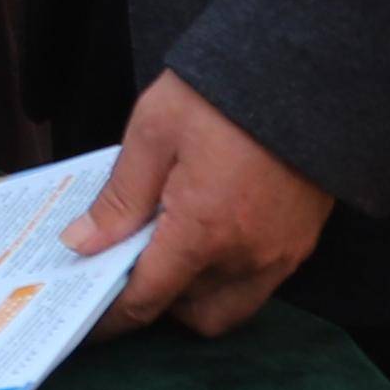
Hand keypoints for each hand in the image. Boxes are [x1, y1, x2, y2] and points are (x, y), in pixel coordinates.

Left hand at [68, 68, 336, 335]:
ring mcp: (280, 253)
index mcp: (203, 231)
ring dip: (194, 296)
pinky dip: (227, 278)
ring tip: (167, 251)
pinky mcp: (301, 241)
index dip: (111, 318)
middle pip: (190, 313)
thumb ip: (119, 197)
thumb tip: (82, 243)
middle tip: (128, 268)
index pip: (147, 299)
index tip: (86, 320)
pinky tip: (206, 238)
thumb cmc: (224, 94)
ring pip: (228, 307)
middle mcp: (246, 256)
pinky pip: (258, 284)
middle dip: (156, 304)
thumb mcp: (154, 132)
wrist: (307, 70)